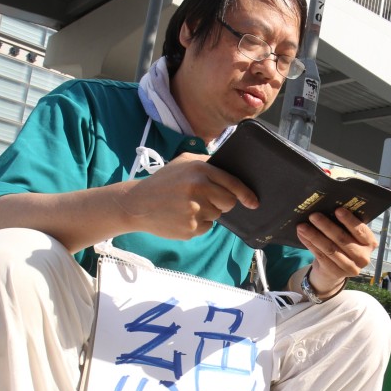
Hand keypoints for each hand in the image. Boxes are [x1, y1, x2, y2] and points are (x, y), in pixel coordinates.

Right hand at [119, 152, 257, 239]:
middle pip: (229, 202)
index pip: (232, 183)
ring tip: (186, 206)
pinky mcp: (190, 228)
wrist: (137, 203)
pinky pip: (206, 227)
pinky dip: (198, 224)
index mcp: (199, 170)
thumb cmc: (164, 182)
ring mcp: (194, 209)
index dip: (246, 194)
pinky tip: (181, 216)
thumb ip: (208, 163)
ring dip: (207, 212)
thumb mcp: (184, 162)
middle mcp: (199, 188)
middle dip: (221, 202)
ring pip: (217, 215)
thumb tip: (233, 172)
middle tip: (203, 199)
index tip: (254, 202)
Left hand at [296, 208, 377, 293]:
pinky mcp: (336, 273)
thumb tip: (327, 208)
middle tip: (313, 215)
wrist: (335, 270)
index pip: (360, 230)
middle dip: (326, 226)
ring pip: (330, 249)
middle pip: (342, 239)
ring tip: (302, 226)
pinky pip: (321, 256)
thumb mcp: (350, 237)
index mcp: (370, 243)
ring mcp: (350, 267)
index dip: (349, 220)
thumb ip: (345, 226)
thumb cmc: (343, 246)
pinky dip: (310, 244)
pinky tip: (302, 236)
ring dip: (314, 236)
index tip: (337, 210)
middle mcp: (363, 257)